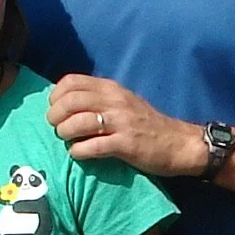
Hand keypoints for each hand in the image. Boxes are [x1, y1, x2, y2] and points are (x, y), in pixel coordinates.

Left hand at [46, 75, 206, 178]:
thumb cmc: (147, 125)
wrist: (179, 143)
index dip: (56, 95)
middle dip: (55, 115)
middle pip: (70, 101)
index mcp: (112, 88)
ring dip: (65, 133)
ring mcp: (121, 122)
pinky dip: (79, 151)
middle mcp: (115, 101)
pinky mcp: (126, 144)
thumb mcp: (124, 102)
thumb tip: (66, 103)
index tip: (55, 108)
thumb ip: (99, 99)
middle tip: (56, 127)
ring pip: (78, 122)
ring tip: (67, 140)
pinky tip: (79, 153)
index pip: (72, 81)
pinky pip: (93, 146)